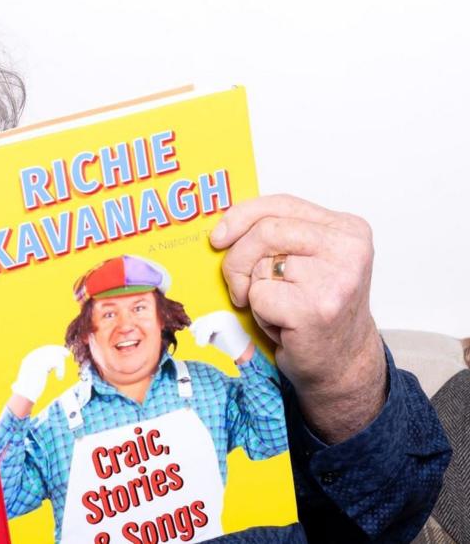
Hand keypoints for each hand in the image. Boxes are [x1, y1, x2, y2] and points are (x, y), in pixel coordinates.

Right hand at [11, 345, 70, 402]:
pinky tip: (59, 377)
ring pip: (54, 356)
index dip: (53, 350)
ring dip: (60, 364)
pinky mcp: (42, 365)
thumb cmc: (29, 390)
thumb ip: (40, 371)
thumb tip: (48, 368)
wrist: (24, 395)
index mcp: (29, 359)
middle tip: (67, 354)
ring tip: (60, 374)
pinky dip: (61, 370)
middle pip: (49, 349)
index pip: (43, 350)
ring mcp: (37, 360)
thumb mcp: (33, 377)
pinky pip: (57, 362)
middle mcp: (32, 357)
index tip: (61, 352)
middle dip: (59, 350)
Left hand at [189, 310, 252, 361]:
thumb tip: (191, 328)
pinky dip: (203, 337)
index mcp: (223, 315)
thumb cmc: (230, 346)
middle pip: (204, 319)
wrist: (244, 352)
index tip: (193, 334)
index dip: (198, 325)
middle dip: (198, 330)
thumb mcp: (214, 335)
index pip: (206, 317)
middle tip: (199, 341)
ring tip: (202, 344)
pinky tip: (204, 344)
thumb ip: (205, 330)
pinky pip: (207, 328)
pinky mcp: (224, 322)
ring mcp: (225, 317)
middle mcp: (224, 313)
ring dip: (200, 335)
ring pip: (205, 324)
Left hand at [210, 194, 384, 441]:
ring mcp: (335, 280)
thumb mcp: (307, 260)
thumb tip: (224, 227)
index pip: (281, 204)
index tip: (219, 237)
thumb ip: (279, 236)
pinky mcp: (315, 309)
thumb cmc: (316, 309)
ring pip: (259, 266)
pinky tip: (283, 325)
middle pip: (265, 231)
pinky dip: (260, 313)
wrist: (341, 363)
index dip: (241, 216)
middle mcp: (348, 250)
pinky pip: (259, 296)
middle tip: (238, 285)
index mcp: (348, 230)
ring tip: (278, 308)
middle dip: (237, 259)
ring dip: (255, 291)